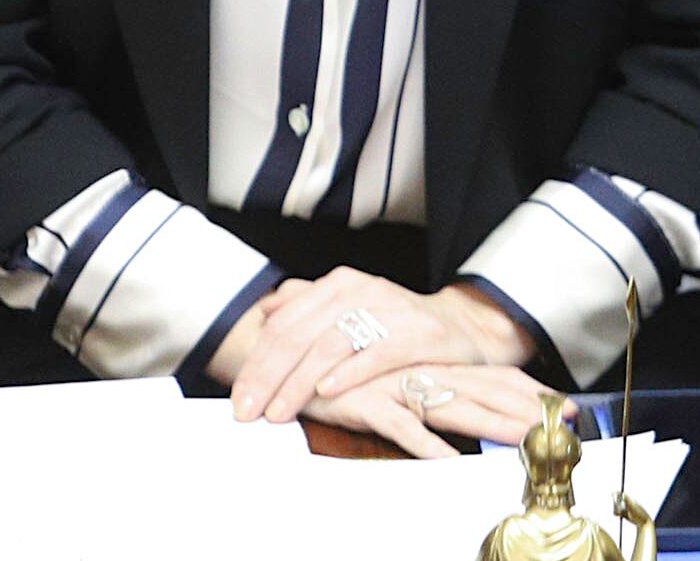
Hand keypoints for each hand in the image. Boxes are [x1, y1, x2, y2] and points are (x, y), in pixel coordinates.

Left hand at [224, 268, 535, 426]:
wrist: (463, 330)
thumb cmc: (397, 328)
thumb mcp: (350, 312)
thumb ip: (308, 307)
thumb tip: (265, 308)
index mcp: (337, 285)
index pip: (284, 324)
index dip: (256, 362)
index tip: (236, 398)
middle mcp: (359, 291)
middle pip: (300, 334)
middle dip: (267, 377)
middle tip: (246, 413)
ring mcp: (389, 310)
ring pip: (331, 344)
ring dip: (299, 382)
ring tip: (278, 413)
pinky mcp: (418, 333)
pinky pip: (377, 352)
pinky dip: (349, 372)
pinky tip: (327, 391)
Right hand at [318, 361, 561, 457]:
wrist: (282, 355)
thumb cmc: (331, 372)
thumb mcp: (377, 380)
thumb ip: (409, 390)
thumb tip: (437, 407)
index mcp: (424, 364)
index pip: (484, 375)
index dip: (523, 389)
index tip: (562, 404)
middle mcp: (418, 371)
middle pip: (483, 390)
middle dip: (526, 408)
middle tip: (567, 423)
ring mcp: (395, 385)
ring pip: (455, 406)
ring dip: (494, 424)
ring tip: (527, 438)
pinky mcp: (368, 402)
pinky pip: (403, 427)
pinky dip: (427, 446)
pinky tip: (451, 462)